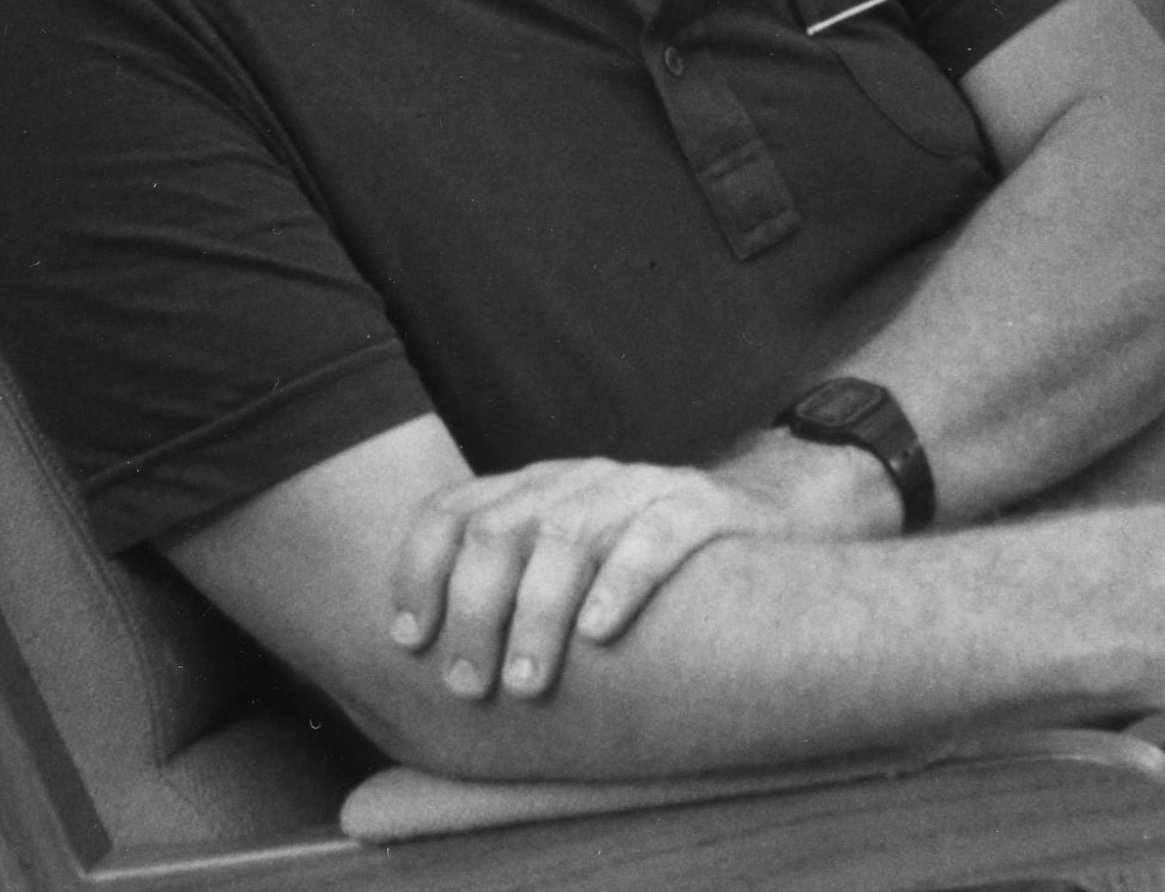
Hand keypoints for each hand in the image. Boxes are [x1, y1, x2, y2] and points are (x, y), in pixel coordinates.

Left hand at [387, 460, 783, 704]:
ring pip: (568, 538)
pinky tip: (599, 633)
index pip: (452, 510)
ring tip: (526, 682)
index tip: (406, 638)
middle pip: (500, 530)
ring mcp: (637, 488)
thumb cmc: (639, 560)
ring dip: (537, 614)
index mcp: (533, 488)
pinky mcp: (697, 507)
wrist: (757, 515)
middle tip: (466, 684)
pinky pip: (654, 539)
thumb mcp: (566, 560)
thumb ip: (509, 586)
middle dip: (473, 610)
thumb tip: (425, 662)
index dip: (418, 570)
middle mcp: (576, 481)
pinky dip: (620, 584)